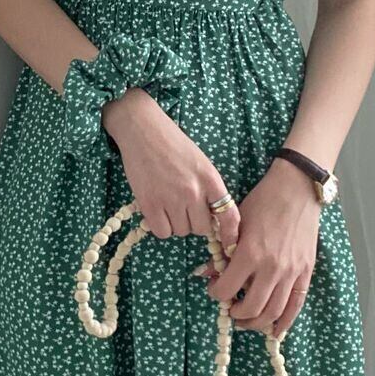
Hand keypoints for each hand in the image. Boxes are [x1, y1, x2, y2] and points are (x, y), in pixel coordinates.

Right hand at [102, 87, 239, 249]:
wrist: (144, 131)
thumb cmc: (173, 145)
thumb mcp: (201, 163)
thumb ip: (209, 189)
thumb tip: (213, 219)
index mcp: (211, 179)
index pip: (229, 216)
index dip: (230, 235)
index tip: (228, 244)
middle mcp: (193, 191)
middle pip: (202, 229)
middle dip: (194, 223)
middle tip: (184, 209)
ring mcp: (171, 198)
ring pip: (181, 231)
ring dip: (176, 223)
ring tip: (168, 204)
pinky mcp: (150, 204)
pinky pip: (162, 232)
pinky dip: (160, 226)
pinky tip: (157, 210)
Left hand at [195, 157, 320, 337]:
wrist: (296, 190)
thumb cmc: (263, 202)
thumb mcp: (236, 224)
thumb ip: (222, 252)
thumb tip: (205, 272)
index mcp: (250, 254)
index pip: (226, 289)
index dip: (216, 294)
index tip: (213, 290)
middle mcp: (271, 268)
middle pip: (250, 308)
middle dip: (236, 313)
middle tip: (229, 309)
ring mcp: (291, 272)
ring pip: (273, 312)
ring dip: (256, 322)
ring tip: (246, 319)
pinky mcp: (306, 273)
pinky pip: (295, 306)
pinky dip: (284, 323)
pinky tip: (275, 331)